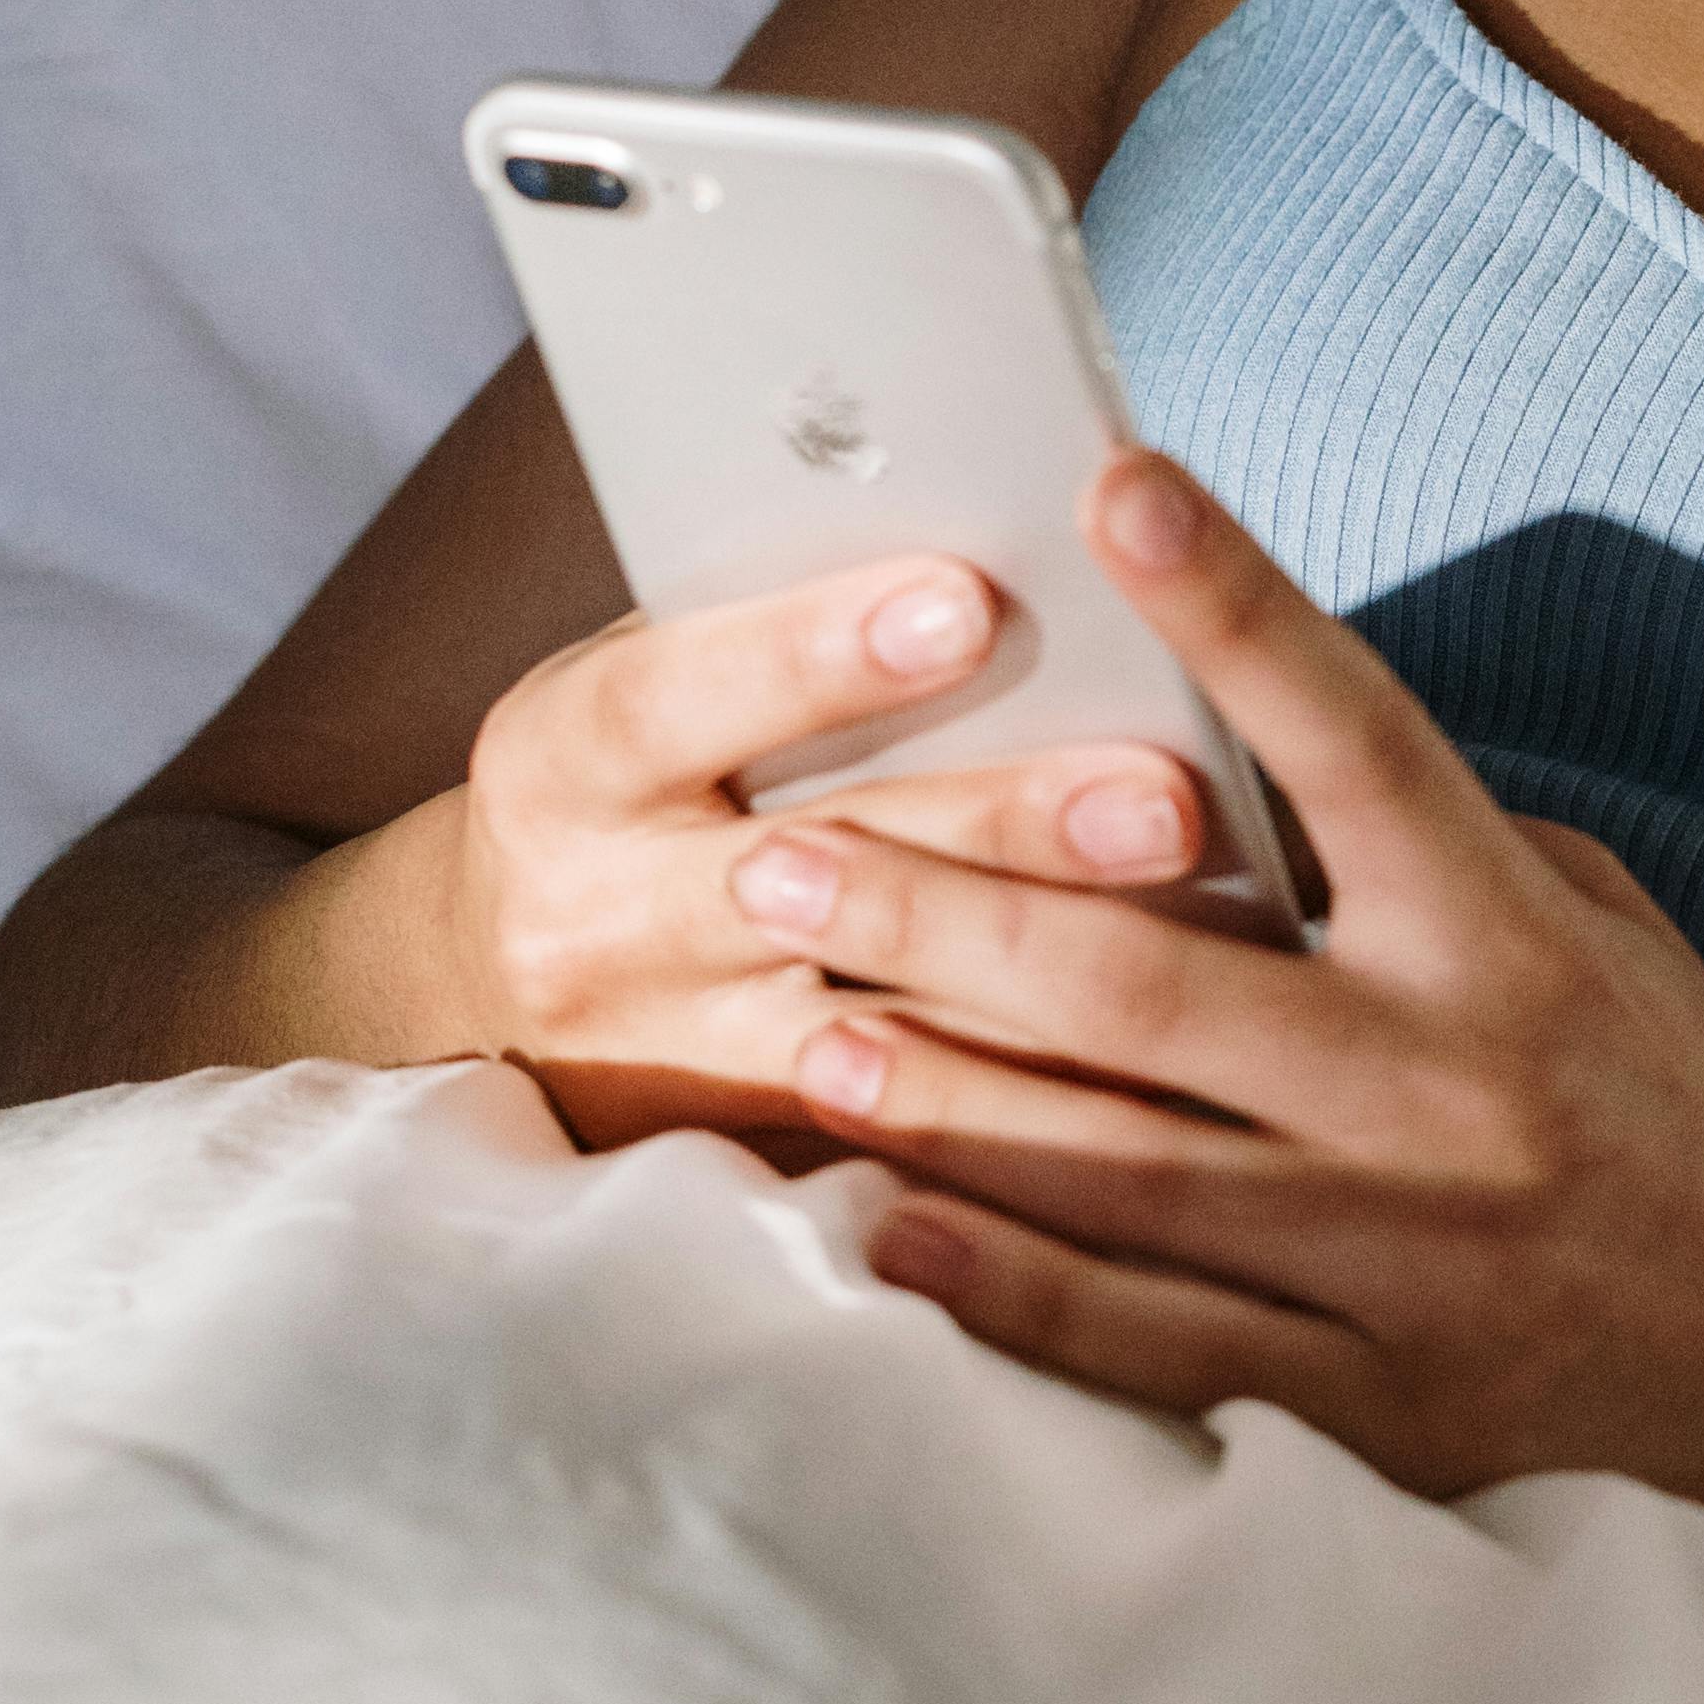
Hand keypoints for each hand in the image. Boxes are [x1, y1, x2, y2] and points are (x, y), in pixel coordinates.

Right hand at [451, 557, 1231, 1150]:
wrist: (492, 985)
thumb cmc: (637, 774)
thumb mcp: (652, 684)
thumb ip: (776, 637)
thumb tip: (997, 553)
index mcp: (559, 761)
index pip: (677, 696)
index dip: (817, 655)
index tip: (969, 601)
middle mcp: (593, 921)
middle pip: (813, 878)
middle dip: (1000, 831)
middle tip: (1163, 796)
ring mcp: (666, 1054)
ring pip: (881, 1034)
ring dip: (1051, 991)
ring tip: (1210, 947)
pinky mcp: (741, 1149)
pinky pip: (910, 1137)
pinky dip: (1040, 1109)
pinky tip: (1173, 1079)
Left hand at [775, 453, 1703, 1571]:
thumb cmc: (1696, 1133)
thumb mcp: (1609, 946)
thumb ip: (1443, 856)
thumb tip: (1254, 758)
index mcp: (1515, 947)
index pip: (1358, 740)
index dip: (1236, 607)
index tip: (1117, 484)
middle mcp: (1452, 1091)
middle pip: (1154, 977)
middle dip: (946, 902)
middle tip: (783, 848)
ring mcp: (1408, 1260)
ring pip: (1120, 1164)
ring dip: (936, 1088)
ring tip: (792, 1016)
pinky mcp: (1380, 1411)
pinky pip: (1154, 1344)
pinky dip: (1007, 1287)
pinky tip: (886, 1227)